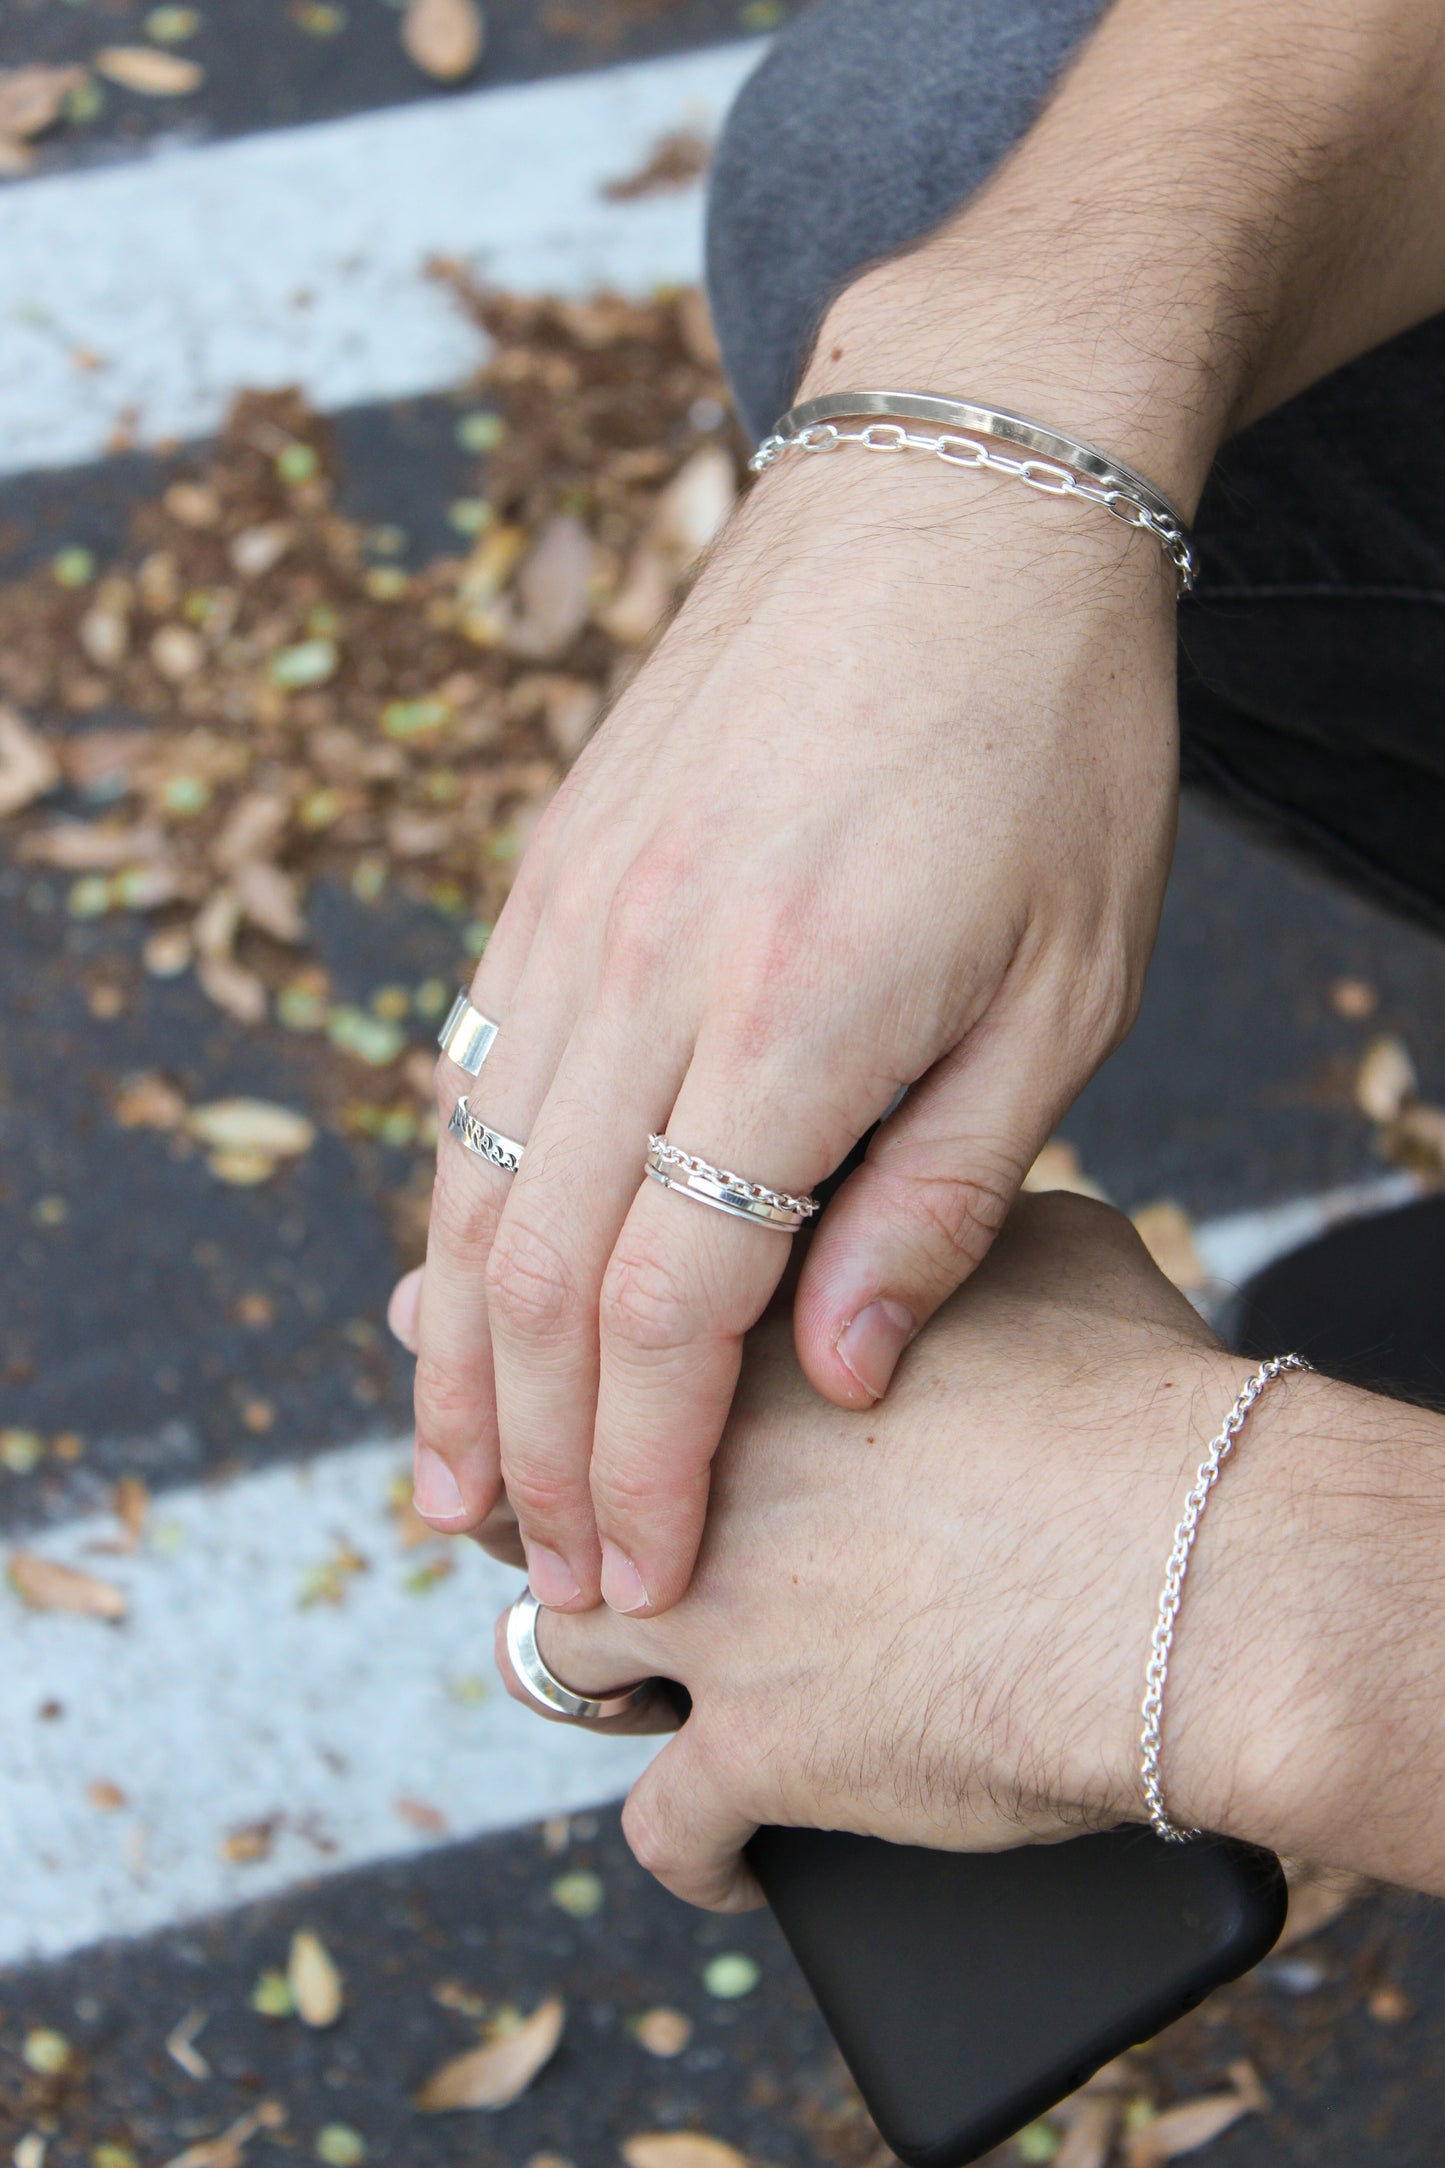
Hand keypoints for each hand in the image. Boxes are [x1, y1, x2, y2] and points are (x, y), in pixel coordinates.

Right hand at [391, 426, 1178, 1615]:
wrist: (954, 493)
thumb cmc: (1051, 740)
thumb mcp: (1067, 986)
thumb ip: (945, 1192)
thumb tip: (840, 1372)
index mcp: (794, 1013)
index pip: (670, 1306)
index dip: (648, 1467)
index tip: (642, 1574)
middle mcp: (647, 967)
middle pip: (540, 1268)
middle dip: (540, 1447)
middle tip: (545, 1571)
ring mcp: (576, 906)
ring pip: (473, 1178)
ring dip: (461, 1348)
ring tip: (459, 1470)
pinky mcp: (551, 863)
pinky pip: (476, 1068)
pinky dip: (461, 1203)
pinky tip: (467, 1281)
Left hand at [494, 1194, 1381, 1909]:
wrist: (1200, 1564)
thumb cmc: (1148, 1402)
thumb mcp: (1046, 1249)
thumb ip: (941, 1229)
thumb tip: (929, 1232)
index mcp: (752, 1337)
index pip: (584, 1336)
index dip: (546, 1365)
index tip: (525, 1375)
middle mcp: (700, 1469)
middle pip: (539, 1490)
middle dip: (541, 1515)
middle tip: (554, 1532)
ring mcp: (715, 1614)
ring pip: (558, 1648)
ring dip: (597, 1671)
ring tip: (637, 1683)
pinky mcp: (761, 1752)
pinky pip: (666, 1826)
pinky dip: (696, 1850)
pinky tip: (733, 1856)